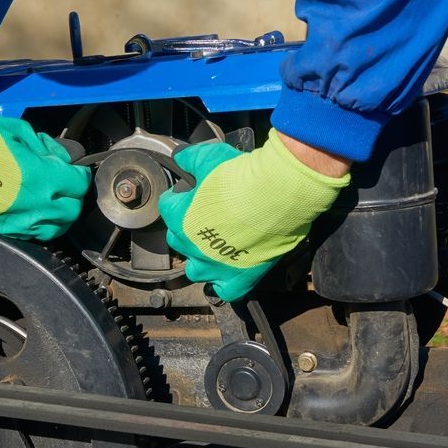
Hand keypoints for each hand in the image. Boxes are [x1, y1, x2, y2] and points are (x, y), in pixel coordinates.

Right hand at [0, 105, 90, 240]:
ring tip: (53, 201)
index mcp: (42, 178)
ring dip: (60, 215)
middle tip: (66, 186)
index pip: (78, 184)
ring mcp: (19, 221)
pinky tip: (35, 212)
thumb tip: (62, 157)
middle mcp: (36, 205)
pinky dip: (40, 225)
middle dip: (73, 197)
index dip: (79, 174)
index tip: (74, 169)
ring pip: (56, 228)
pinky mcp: (4, 228)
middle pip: (72, 211)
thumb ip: (46, 147)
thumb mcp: (19, 131)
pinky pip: (34, 235)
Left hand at [158, 130, 349, 300]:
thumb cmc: (243, 176)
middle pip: (178, 240)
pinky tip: (231, 270)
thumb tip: (180, 158)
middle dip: (187, 229)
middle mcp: (192, 246)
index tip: (192, 192)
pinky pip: (225, 291)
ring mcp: (214, 266)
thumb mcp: (210, 157)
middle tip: (206, 217)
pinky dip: (225, 284)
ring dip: (201, 259)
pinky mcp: (238, 278)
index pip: (168, 207)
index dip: (180, 198)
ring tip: (215, 247)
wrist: (279, 195)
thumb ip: (190, 159)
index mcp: (181, 218)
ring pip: (195, 270)